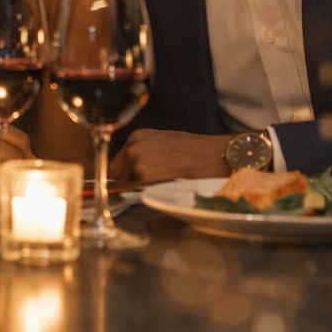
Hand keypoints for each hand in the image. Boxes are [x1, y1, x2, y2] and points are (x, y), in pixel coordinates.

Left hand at [108, 130, 230, 182]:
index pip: (117, 163)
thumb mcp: (164, 142)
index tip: (130, 183)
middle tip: (151, 186)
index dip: (124, 176)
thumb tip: (132, 170)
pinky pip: (139, 192)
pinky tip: (166, 187)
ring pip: (128, 185)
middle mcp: (133, 147)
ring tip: (163, 184)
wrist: (214, 155)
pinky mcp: (144, 177)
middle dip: (129, 183)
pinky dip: (149, 193)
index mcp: (136, 137)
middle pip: (118, 175)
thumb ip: (144, 153)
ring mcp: (137, 162)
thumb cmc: (195, 150)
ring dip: (140, 189)